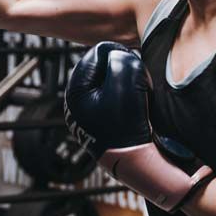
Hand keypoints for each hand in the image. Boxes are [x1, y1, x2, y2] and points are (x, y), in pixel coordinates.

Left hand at [64, 42, 211, 211]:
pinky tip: (138, 109)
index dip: (122, 55)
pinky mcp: (104, 119)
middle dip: (126, 70)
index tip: (136, 72)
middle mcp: (78, 100)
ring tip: (140, 98)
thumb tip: (121, 57)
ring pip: (114, 79)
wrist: (137, 163)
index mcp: (75, 90)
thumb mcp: (127, 82)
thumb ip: (122, 59)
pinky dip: (131, 97)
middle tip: (139, 86)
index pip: (99, 52)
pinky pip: (119, 95)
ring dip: (131, 83)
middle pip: (105, 65)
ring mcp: (90, 110)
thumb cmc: (128, 126)